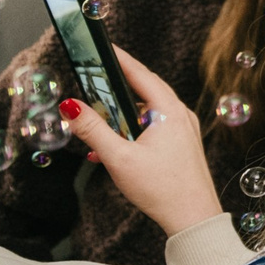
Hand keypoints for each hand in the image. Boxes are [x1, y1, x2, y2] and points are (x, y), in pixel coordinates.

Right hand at [60, 49, 221, 238]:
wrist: (193, 218)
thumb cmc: (162, 188)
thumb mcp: (119, 157)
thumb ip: (93, 130)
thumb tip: (71, 106)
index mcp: (170, 113)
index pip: (142, 75)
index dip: (121, 60)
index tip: (104, 46)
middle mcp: (181, 117)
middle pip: (145, 92)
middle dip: (116, 89)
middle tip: (93, 79)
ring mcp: (183, 132)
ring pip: (146, 114)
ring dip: (119, 118)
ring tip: (95, 125)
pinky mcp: (180, 147)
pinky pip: (151, 130)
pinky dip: (129, 133)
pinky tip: (108, 150)